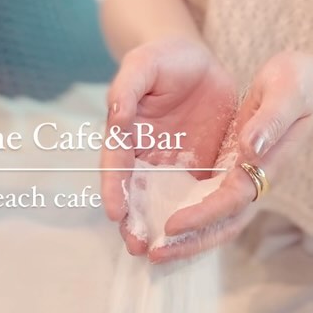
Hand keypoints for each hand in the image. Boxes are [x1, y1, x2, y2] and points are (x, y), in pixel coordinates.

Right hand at [101, 37, 236, 255]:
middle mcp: (143, 155)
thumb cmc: (165, 58)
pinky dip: (194, 219)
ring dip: (160, 228)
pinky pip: (196, 197)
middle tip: (136, 245)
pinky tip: (195, 239)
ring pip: (162, 203)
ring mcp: (170, 166)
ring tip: (160, 254)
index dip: (114, 187)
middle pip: (135, 193)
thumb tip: (116, 115)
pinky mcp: (198, 169)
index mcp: (125, 131)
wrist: (198, 62)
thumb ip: (126, 87)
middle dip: (134, 221)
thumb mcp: (144, 63)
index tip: (114, 211)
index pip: (116, 163)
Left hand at [160, 50, 312, 260]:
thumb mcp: (286, 92)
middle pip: (224, 223)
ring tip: (153, 251)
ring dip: (186, 239)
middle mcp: (254, 179)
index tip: (173, 224)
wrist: (304, 85)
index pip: (233, 198)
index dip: (204, 214)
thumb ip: (270, 120)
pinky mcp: (231, 173)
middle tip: (155, 254)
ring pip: (215, 220)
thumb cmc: (297, 84)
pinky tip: (159, 224)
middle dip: (191, 242)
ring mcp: (242, 179)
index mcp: (267, 164)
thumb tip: (249, 148)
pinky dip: (187, 219)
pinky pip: (207, 203)